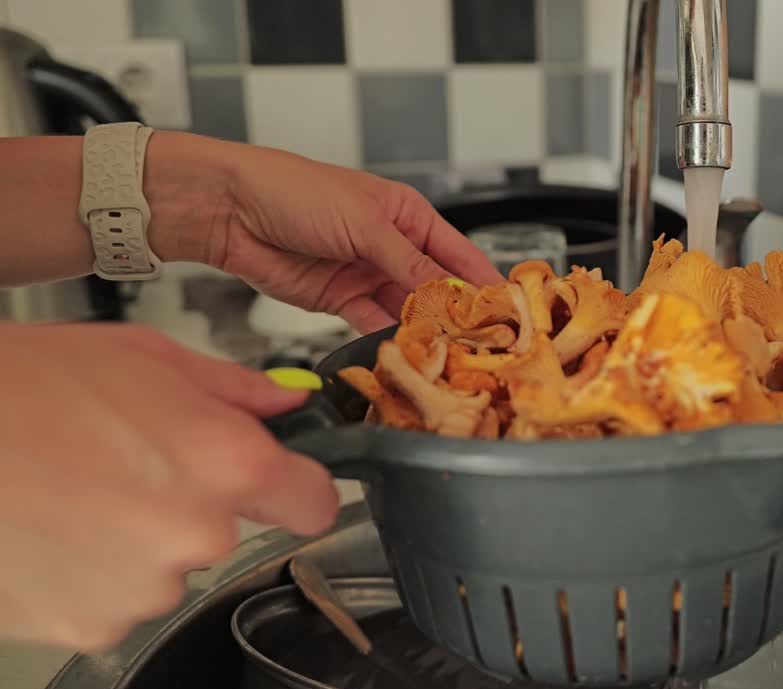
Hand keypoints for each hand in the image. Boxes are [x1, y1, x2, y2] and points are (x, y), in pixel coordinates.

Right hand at [0, 322, 338, 649]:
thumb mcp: (146, 357)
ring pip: (164, 564)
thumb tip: (284, 401)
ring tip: (76, 489)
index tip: (286, 485)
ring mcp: (143, 588)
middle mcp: (197, 534)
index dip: (299, 488)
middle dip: (191, 501)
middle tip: (129, 461)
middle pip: (225, 530)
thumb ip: (233, 389)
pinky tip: (54, 526)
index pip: (314, 502)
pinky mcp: (90, 624)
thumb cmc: (23, 389)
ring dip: (134, 537)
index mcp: (227, 464)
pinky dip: (89, 571)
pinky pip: (112, 598)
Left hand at [145, 132, 503, 333]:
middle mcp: (392, 246)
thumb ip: (408, 262)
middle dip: (457, 314)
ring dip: (424, 331)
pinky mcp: (339, 301)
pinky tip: (407, 353)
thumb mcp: (364, 224)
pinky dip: (388, 338)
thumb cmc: (295, 192)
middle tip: (482, 346)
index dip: (483, 282)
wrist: (230, 210)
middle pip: (436, 287)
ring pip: (407, 310)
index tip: (508, 312)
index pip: (458, 254)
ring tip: (448, 356)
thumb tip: (448, 294)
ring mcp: (366, 275)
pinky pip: (373, 324)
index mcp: (408, 215)